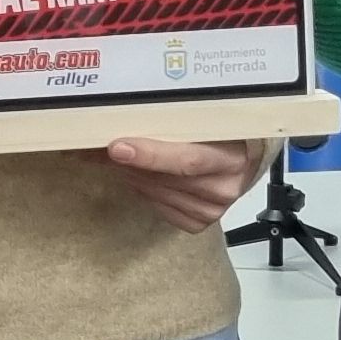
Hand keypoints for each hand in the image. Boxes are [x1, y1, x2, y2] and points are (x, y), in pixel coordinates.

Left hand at [102, 135, 266, 232]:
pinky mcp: (198, 222)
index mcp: (232, 155)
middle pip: (163, 178)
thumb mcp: (208, 120)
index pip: (186, 160)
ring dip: (130, 173)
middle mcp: (224, 187)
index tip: (116, 147)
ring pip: (155, 192)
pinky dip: (141, 189)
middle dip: (126, 161)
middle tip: (95, 144)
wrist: (245, 161)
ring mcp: (211, 209)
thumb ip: (174, 120)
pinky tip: (140, 175)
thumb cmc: (224, 134)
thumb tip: (125, 117)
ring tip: (116, 155)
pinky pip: (157, 206)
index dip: (149, 155)